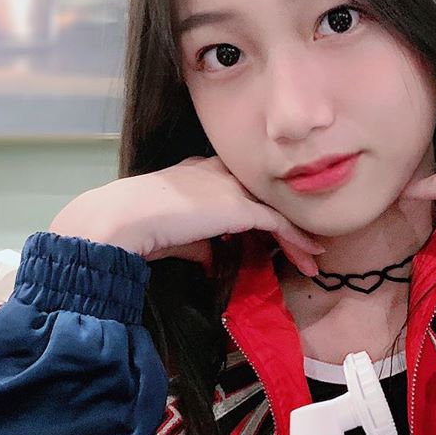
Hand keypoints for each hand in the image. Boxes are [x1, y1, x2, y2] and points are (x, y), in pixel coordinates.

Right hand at [49, 156, 326, 274]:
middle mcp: (216, 174)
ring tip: (314, 257)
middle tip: (304, 244)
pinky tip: (309, 255)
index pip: (235, 187)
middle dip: (284, 219)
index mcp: (195, 174)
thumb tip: (211, 260)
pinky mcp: (239, 206)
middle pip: (261, 194)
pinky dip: (296, 240)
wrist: (121, 219)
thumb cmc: (133, 227)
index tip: (270, 232)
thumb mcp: (170, 236)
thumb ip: (196, 245)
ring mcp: (229, 187)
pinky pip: (278, 223)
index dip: (256, 209)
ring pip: (275, 208)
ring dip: (297, 235)